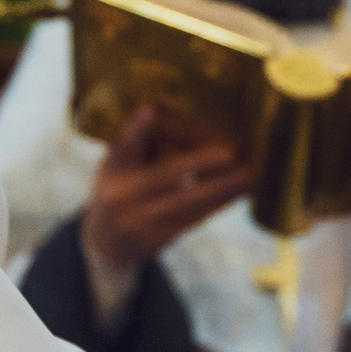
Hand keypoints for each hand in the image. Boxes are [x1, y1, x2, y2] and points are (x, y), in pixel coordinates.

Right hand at [83, 105, 251, 271]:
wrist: (105, 242)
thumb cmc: (117, 187)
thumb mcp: (115, 165)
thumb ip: (136, 144)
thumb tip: (165, 110)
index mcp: (113, 170)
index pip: (125, 146)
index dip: (137, 129)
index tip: (149, 109)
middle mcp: (123, 197)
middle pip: (164, 177)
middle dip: (199, 164)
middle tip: (229, 153)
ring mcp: (140, 222)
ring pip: (186, 203)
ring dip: (219, 189)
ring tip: (245, 174)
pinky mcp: (158, 239)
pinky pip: (193, 220)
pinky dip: (217, 205)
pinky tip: (238, 192)